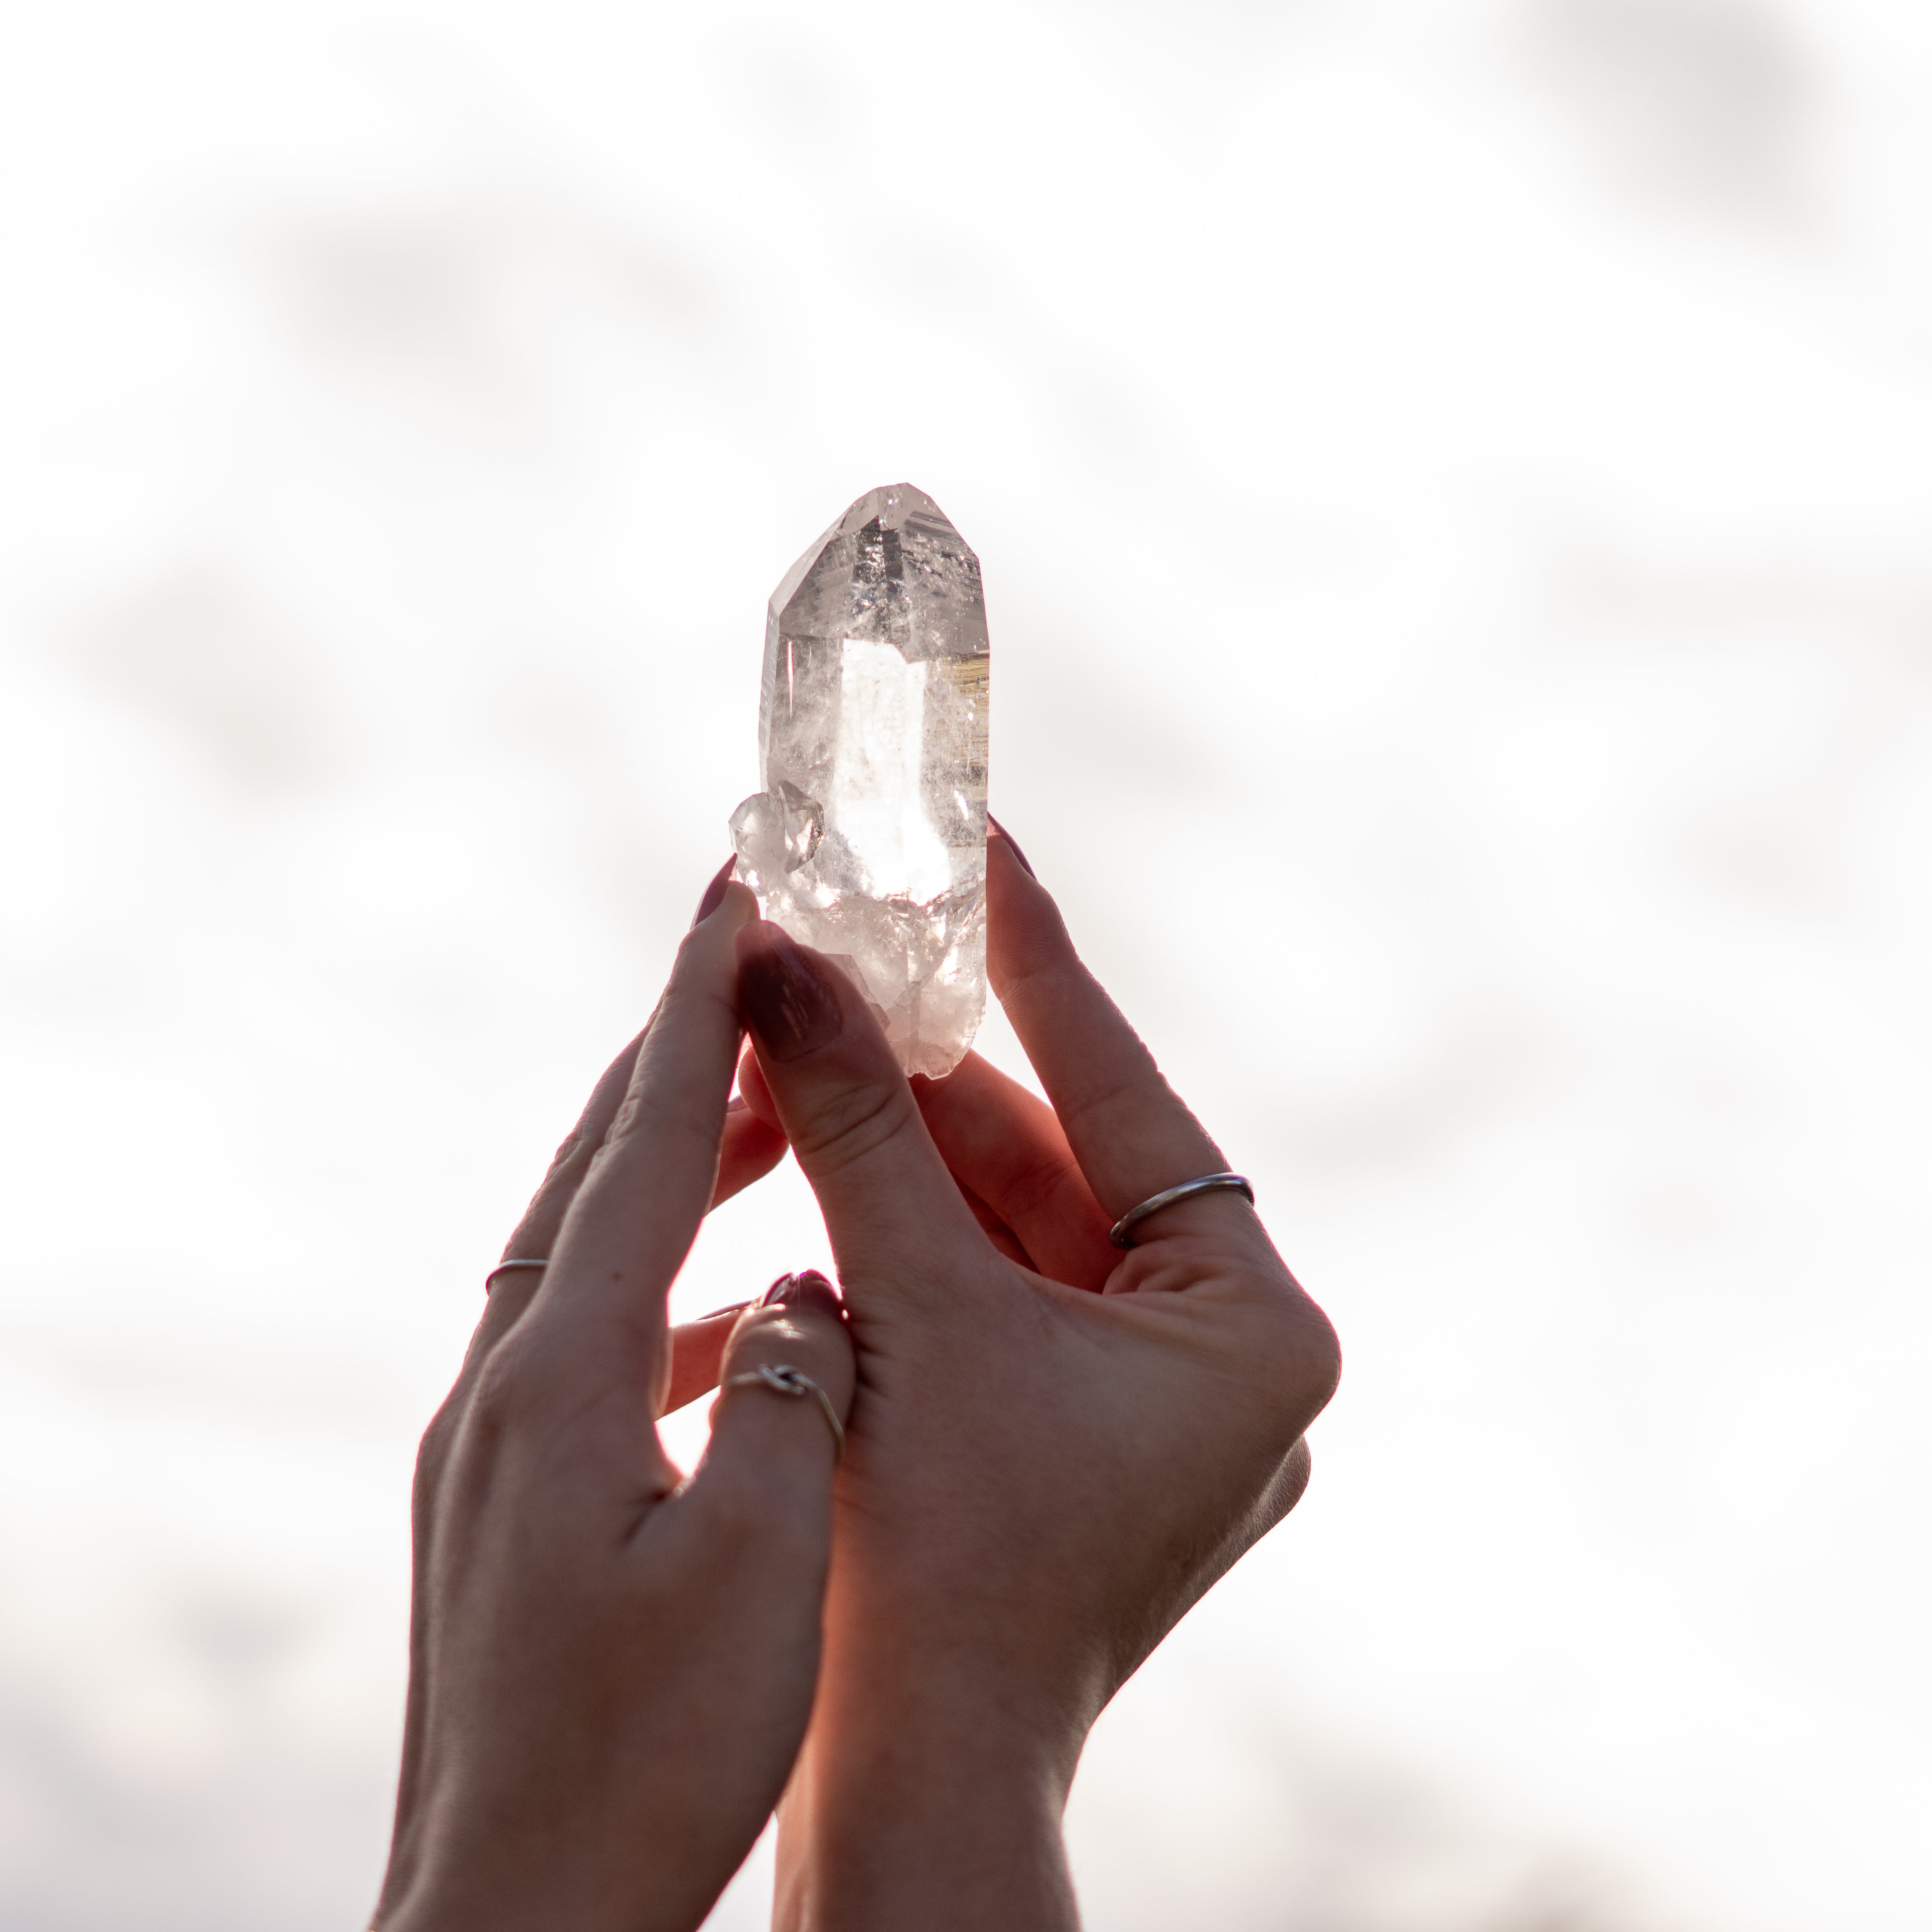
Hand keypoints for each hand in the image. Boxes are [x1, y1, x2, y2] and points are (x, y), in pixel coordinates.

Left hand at [372, 876, 854, 1931]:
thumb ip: (790, 1396)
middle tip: (768, 976)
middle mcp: (506, 1387)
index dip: (694, 1008)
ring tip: (786, 1129)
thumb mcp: (760, 1567)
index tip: (735, 896)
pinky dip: (680, 1298)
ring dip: (688, 1176)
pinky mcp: (508, 1499)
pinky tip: (757, 1326)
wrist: (515, 1920)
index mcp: (562, 1378)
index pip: (642, 1144)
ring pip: (597, 1254)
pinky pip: (599, 1345)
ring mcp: (494, 1444)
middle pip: (599, 1174)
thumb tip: (803, 1292)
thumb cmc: (645, 1766)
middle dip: (686, 1060)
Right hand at [735, 829, 1340, 1931]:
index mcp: (1257, 1322)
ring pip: (1016, 1226)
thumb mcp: (906, 1302)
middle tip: (839, 959)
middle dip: (932, 1074)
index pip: (1129, 1092)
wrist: (917, 1779)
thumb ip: (856, 1121)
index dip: (1040, 964)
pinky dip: (908, 1237)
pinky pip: (996, 1294)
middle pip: (1060, 1161)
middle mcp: (1229, 1358)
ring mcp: (1156, 1404)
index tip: (988, 847)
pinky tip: (818, 1166)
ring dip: (903, 1152)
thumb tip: (784, 958)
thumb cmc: (943, 1559)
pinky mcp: (1083, 1437)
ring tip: (803, 1044)